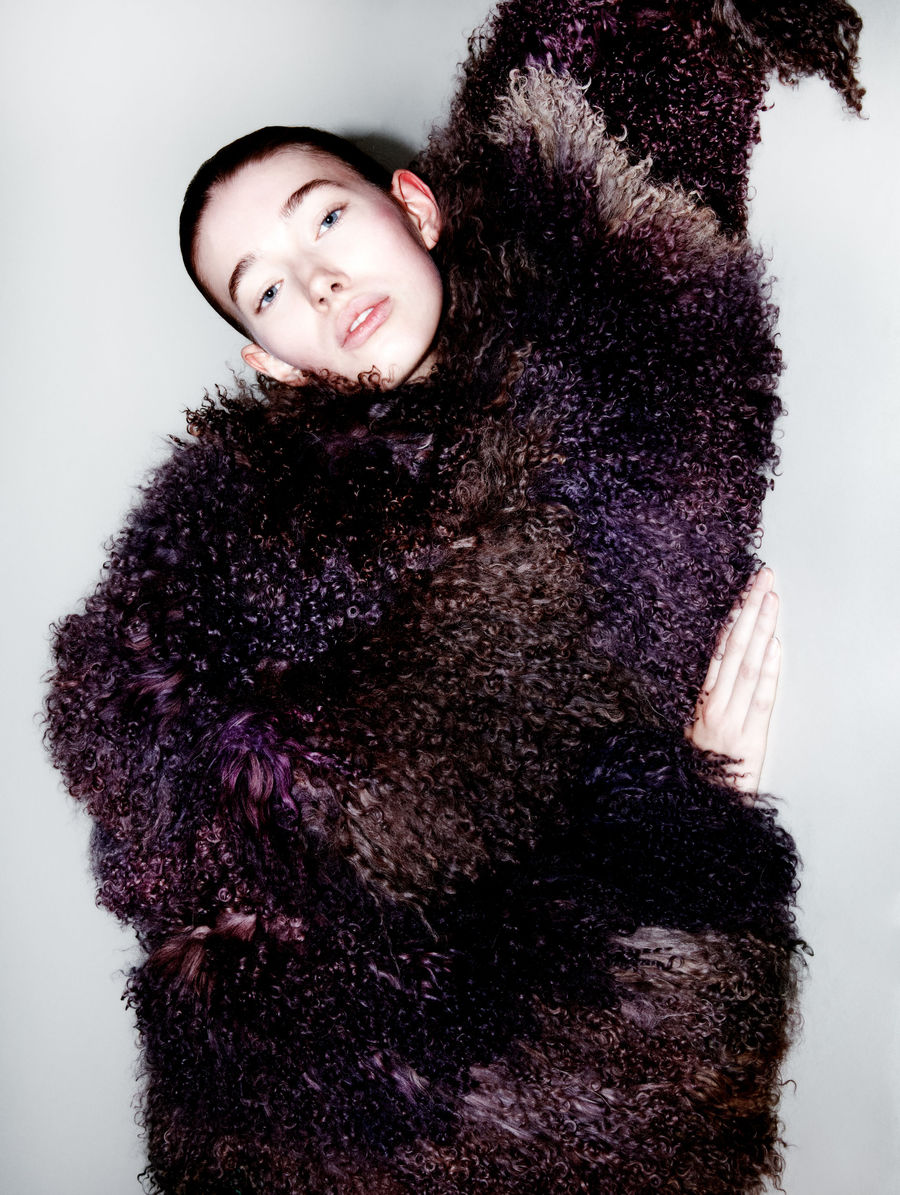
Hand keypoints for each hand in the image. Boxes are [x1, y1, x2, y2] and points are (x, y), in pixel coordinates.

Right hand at [686, 567, 780, 794]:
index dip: (732, 619)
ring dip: (760, 629)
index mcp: (701, 703)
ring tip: (771, 599)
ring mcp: (730, 721)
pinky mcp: (748, 738)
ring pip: (746, 666)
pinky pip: (758, 699)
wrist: (703, 810)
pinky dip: (767, 670)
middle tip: (762, 578)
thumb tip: (724, 670)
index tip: (743, 591)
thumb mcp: (694, 735)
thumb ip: (708, 704)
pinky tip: (774, 645)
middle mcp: (714, 707)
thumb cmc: (700, 774)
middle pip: (734, 648)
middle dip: (749, 610)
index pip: (719, 651)